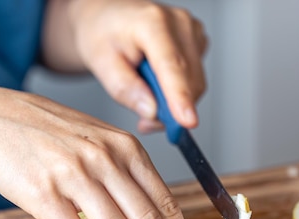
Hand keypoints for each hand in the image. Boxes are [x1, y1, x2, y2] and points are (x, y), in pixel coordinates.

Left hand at [41, 0, 207, 132]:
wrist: (107, 16)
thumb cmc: (101, 34)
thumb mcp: (100, 63)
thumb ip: (125, 89)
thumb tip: (152, 112)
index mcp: (151, 22)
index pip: (171, 65)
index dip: (180, 96)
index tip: (187, 122)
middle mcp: (178, 22)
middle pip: (188, 80)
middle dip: (170, 110)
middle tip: (145, 122)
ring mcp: (192, 30)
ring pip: (195, 83)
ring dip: (174, 103)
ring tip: (146, 97)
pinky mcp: (198, 40)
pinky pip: (196, 79)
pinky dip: (179, 92)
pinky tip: (158, 85)